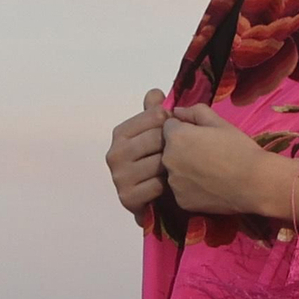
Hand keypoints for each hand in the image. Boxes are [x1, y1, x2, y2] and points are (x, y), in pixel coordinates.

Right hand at [106, 88, 168, 214]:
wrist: (152, 204)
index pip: (155, 115)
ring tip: (178, 171)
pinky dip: (168, 186)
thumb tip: (156, 93)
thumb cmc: (155, 165)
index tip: (178, 134)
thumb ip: (154, 113)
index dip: (173, 123)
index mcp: (120, 133)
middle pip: (158, 138)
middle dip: (175, 146)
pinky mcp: (127, 198)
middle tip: (183, 155)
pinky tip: (171, 187)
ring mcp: (119, 176)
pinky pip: (158, 185)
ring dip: (173, 167)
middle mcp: (115, 153)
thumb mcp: (155, 136)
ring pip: (159, 162)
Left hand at [162, 105, 263, 215]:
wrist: (254, 184)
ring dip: (183, 169)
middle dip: (181, 149)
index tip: (199, 136)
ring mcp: (173, 183)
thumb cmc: (239, 149)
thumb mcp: (220, 122)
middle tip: (205, 154)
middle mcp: (168, 159)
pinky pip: (180, 190)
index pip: (168, 127)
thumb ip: (194, 112)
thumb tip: (176, 111)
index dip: (183, 129)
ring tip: (207, 172)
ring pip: (173, 171)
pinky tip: (208, 186)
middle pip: (168, 150)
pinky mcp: (180, 201)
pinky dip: (190, 188)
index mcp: (176, 136)